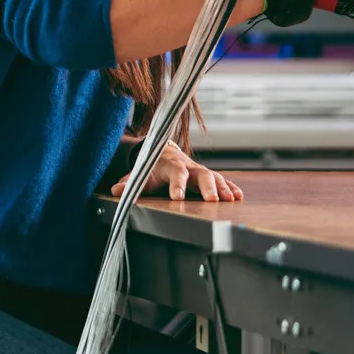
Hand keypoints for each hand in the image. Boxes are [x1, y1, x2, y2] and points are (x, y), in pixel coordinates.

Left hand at [111, 142, 243, 202]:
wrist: (164, 153)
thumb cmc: (152, 167)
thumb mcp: (140, 173)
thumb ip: (129, 182)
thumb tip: (115, 190)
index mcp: (171, 165)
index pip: (175, 173)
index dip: (177, 185)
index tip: (178, 198)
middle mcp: (188, 166)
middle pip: (201, 173)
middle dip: (207, 186)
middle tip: (212, 200)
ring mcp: (200, 171)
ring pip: (214, 177)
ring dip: (223, 188)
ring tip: (230, 200)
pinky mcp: (208, 176)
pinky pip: (222, 180)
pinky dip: (231, 188)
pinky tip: (238, 197)